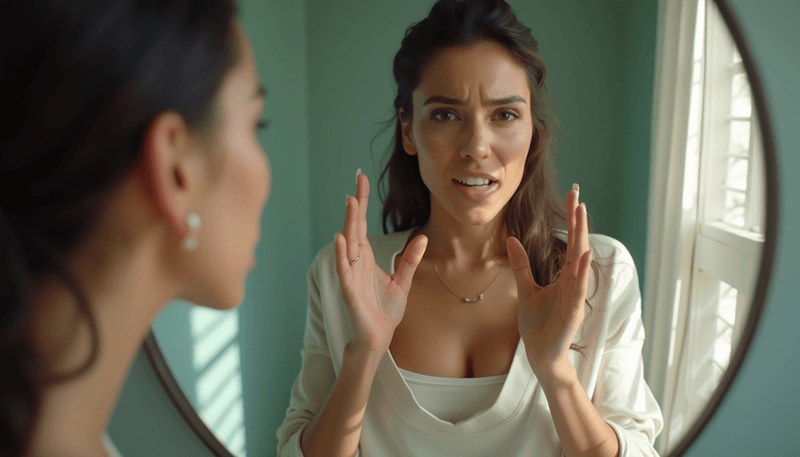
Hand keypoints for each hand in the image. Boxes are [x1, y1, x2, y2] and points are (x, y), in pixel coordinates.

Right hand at [335, 171, 427, 357]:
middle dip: (356, 205)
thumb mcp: (403, 282)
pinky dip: (342, 254)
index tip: (361, 180)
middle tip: (357, 181)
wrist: (378, 339)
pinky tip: (341, 238)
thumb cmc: (385, 313)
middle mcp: (356, 263)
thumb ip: (410, 260)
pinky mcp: (350, 292)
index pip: (362, 225)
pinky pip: (345, 270)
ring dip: (349, 223)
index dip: (362, 203)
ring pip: (349, 244)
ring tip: (350, 202)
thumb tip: (422, 237)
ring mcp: (351, 276)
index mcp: (367, 259)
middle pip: (355, 228)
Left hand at [509, 186, 591, 381]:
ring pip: (581, 264)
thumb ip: (521, 265)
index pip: (571, 243)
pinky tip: (583, 256)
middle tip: (577, 197)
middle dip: (577, 222)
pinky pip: (579, 288)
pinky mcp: (573, 312)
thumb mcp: (525, 288)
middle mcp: (574, 283)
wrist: (539, 354)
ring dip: (581, 240)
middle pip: (578, 247)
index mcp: (565, 277)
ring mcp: (575, 297)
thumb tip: (511, 239)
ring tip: (581, 217)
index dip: (572, 220)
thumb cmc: (538, 324)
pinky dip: (581, 272)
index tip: (573, 197)